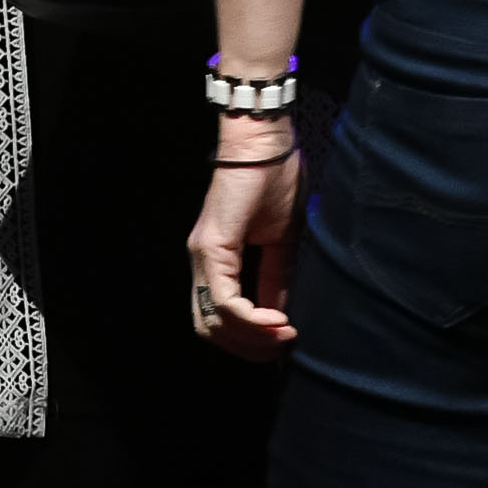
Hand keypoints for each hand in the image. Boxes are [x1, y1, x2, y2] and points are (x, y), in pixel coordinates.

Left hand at [187, 143, 303, 360]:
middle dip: (248, 348)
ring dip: (249, 339)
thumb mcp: (282, 238)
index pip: (221, 317)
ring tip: (282, 335)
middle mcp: (201, 262)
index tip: (286, 340)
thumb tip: (279, 314)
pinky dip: (249, 319)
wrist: (264, 139)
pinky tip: (276, 320)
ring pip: (211, 322)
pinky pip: (223, 299)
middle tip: (282, 348)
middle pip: (209, 329)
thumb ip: (276, 276)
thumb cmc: (276, 178)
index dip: (252, 339)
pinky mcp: (211, 246)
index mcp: (217, 260)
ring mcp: (202, 255)